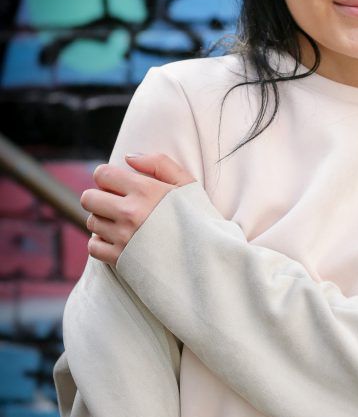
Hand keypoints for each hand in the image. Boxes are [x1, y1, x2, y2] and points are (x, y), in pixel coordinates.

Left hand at [81, 152, 196, 266]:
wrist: (208, 259)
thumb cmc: (199, 219)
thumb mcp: (187, 184)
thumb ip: (159, 163)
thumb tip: (128, 157)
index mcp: (146, 191)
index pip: (102, 174)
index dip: (107, 177)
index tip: (117, 185)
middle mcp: (130, 213)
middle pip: (89, 198)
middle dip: (99, 198)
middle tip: (115, 204)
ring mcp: (124, 238)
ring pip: (91, 222)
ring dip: (103, 221)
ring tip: (122, 224)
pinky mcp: (121, 259)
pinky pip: (94, 246)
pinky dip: (101, 243)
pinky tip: (118, 241)